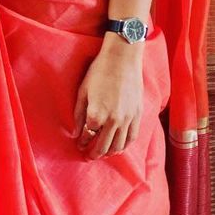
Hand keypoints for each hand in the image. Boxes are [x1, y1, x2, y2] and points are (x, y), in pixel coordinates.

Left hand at [73, 38, 144, 158]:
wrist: (122, 58)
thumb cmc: (99, 72)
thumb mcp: (83, 92)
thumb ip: (79, 115)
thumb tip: (76, 133)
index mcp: (96, 114)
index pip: (87, 137)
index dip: (82, 143)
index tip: (79, 145)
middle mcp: (113, 120)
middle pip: (103, 146)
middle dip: (94, 154)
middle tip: (89, 156)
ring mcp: (127, 118)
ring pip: (119, 146)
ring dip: (109, 152)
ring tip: (103, 153)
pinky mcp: (137, 114)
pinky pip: (132, 137)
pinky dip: (124, 145)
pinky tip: (119, 146)